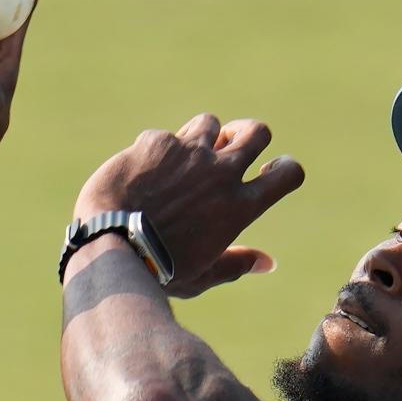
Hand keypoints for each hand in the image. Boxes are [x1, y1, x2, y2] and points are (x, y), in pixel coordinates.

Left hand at [74, 114, 304, 297]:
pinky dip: (156, 153)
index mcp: (239, 207)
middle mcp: (221, 174)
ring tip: (178, 161)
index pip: (288, 173)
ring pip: (210, 123)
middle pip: (258, 132)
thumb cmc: (157, 271)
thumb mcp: (202, 277)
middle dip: (247, 135)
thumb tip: (267, 262)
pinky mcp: (157, 143)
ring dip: (201, 137)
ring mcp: (189, 153)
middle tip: (229, 148)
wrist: (112, 247)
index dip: (285, 168)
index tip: (268, 171)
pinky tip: (138, 176)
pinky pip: (164, 138)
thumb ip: (236, 264)